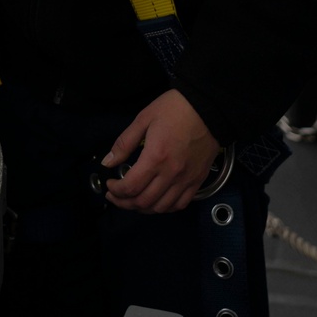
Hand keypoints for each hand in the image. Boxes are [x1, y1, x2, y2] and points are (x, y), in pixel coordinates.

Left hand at [102, 89, 221, 213]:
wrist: (208, 108)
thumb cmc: (174, 109)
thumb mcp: (144, 118)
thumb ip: (124, 143)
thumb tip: (108, 162)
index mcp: (155, 157)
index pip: (131, 187)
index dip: (116, 191)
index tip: (109, 185)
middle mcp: (171, 174)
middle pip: (144, 202)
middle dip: (124, 203)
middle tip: (116, 196)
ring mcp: (186, 180)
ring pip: (161, 207)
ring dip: (143, 208)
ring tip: (133, 200)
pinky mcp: (197, 182)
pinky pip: (180, 205)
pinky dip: (165, 208)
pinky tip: (156, 200)